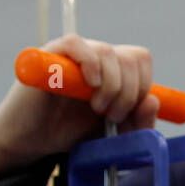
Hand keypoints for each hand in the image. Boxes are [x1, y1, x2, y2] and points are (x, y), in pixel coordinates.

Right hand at [0, 35, 160, 183]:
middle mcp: (96, 58)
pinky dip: (90, 64)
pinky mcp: (50, 55)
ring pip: (109, 53)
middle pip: (132, 57)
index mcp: (113, 70)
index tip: (129, 113)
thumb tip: (152, 100)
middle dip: (130, 92)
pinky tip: (90, 85)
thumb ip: (137, 124)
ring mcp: (74, 54)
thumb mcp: (113, 134)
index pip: (141, 61)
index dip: (143, 87)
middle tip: (112, 115)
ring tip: (98, 109)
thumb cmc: (69, 134)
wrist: (32, 141)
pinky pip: (76, 44)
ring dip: (112, 86)